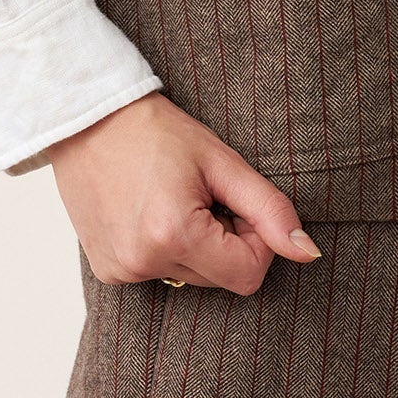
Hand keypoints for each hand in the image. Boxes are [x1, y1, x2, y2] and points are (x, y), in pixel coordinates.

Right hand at [45, 89, 322, 294]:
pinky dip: (165, 248)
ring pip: (190, 277)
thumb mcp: (222, 162)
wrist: (89, 119)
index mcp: (176, 237)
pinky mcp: (107, 272)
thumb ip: (270, 210)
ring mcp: (120, 272)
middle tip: (202, 194)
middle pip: (219, 278)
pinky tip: (149, 209)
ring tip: (172, 198)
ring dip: (195, 245)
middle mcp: (143, 264)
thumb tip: (309, 253)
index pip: (249, 273)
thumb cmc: (157, 132)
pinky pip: (158, 273)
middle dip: (224, 240)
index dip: (254, 238)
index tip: (234, 201)